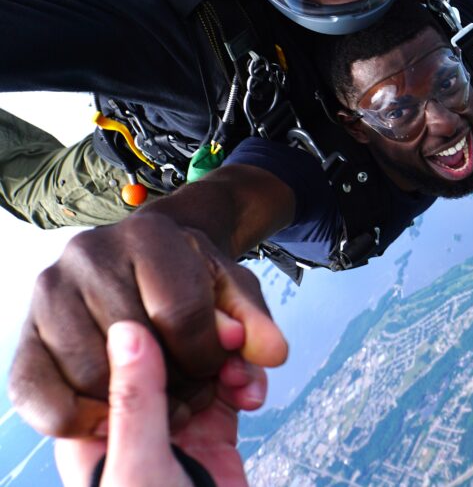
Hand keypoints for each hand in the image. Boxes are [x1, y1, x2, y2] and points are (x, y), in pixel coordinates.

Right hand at [8, 212, 287, 436]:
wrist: (141, 261)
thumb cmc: (191, 278)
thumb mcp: (234, 292)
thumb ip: (257, 323)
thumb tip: (272, 355)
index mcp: (149, 234)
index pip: (181, 314)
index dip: (208, 355)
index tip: (218, 365)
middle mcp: (89, 253)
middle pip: (137, 346)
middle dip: (174, 380)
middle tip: (190, 387)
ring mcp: (49, 292)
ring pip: (92, 373)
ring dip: (131, 401)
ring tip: (159, 395)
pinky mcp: (24, 333)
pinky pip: (37, 392)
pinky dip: (77, 415)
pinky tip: (112, 413)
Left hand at [54, 320, 261, 486]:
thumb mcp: (140, 469)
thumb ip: (136, 402)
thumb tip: (128, 332)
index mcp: (96, 428)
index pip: (112, 357)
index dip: (145, 329)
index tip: (174, 311)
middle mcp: (134, 422)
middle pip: (163, 356)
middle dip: (199, 340)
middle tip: (225, 332)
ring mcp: (177, 428)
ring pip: (201, 367)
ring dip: (228, 360)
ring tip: (242, 368)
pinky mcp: (215, 435)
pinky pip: (230, 390)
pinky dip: (245, 382)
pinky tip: (252, 391)